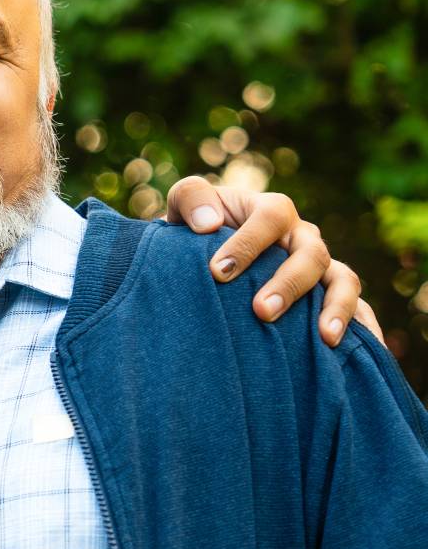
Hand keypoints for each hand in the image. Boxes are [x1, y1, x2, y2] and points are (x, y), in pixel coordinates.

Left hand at [166, 176, 380, 346]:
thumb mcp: (185, 205)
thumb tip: (209, 224)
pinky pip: (357, 308)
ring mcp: (319, 266)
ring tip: (325, 338)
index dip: (248, 243)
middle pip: (311, 253)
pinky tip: (357, 350)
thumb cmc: (196, 230)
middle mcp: (301, 236)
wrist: (203, 257)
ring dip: (335, 307)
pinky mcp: (326, 295)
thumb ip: (191, 198)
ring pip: (342, 280)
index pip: (271, 217)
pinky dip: (363, 326)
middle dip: (289, 283)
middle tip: (261, 311)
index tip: (217, 272)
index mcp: (270, 211)